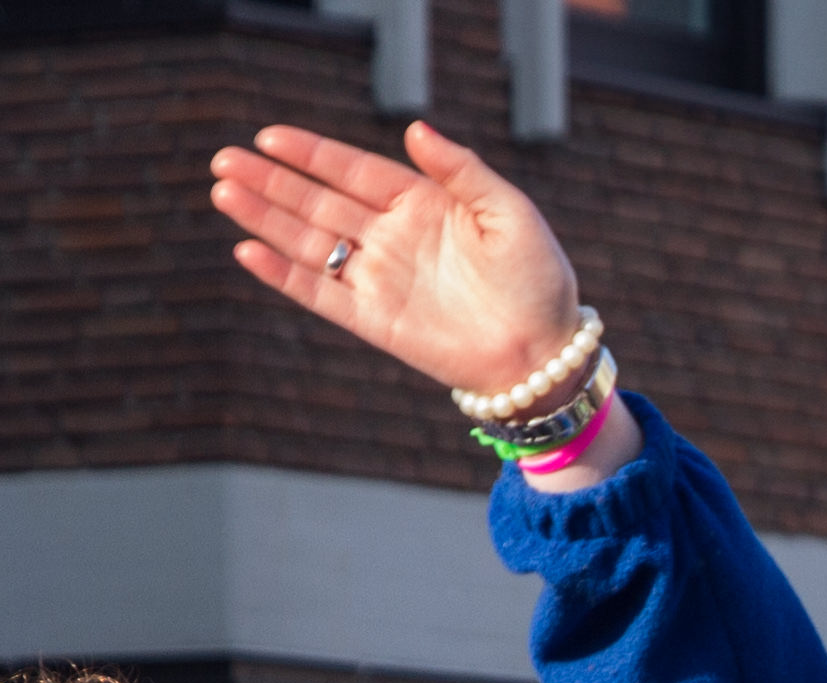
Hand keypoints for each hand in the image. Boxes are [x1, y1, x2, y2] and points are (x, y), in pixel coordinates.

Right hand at [209, 122, 581, 397]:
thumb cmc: (539, 281)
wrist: (546, 354)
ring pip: (310, 242)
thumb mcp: (510, 213)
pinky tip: (248, 250)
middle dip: (272, 181)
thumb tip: (415, 128)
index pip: (356, 171)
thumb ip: (463, 171)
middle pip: (320, 202)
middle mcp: (394, 238)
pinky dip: (284, 274)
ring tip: (224, 191)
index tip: (270, 136)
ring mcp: (381, 279)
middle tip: (226, 159)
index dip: (312, 154)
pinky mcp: (376, 321)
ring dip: (266, 218)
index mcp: (424, 206)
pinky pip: (321, 293)